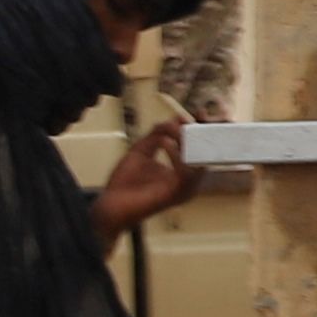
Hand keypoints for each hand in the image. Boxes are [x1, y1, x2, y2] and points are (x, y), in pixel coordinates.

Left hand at [92, 118, 195, 236]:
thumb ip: (157, 135)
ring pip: (198, 161)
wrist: (111, 204)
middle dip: (201, 133)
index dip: (202, 131)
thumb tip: (173, 120)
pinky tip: (164, 143)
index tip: (199, 113)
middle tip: (192, 118)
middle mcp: (188, 181)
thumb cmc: (125, 182)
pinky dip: (176, 154)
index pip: (199, 150)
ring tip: (169, 131)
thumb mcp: (142, 151)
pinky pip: (186, 172)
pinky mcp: (177, 194)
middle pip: (206, 154)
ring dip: (185, 141)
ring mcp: (185, 189)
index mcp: (182, 171)